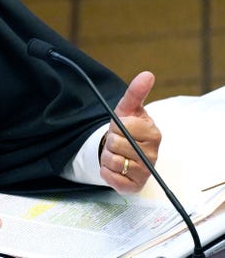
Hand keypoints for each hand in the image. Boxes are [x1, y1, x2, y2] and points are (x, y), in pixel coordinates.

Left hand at [100, 71, 161, 193]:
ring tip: (116, 153)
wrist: (122, 152)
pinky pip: (110, 177)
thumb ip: (135, 92)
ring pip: (112, 160)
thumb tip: (147, 74)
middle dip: (111, 141)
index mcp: (153, 134)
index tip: (121, 127)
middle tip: (117, 141)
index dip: (117, 125)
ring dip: (107, 156)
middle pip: (116, 144)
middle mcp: (153, 154)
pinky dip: (106, 171)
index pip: (125, 126)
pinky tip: (114, 167)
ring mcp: (145, 172)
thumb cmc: (126, 128)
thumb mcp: (128, 109)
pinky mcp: (133, 186)